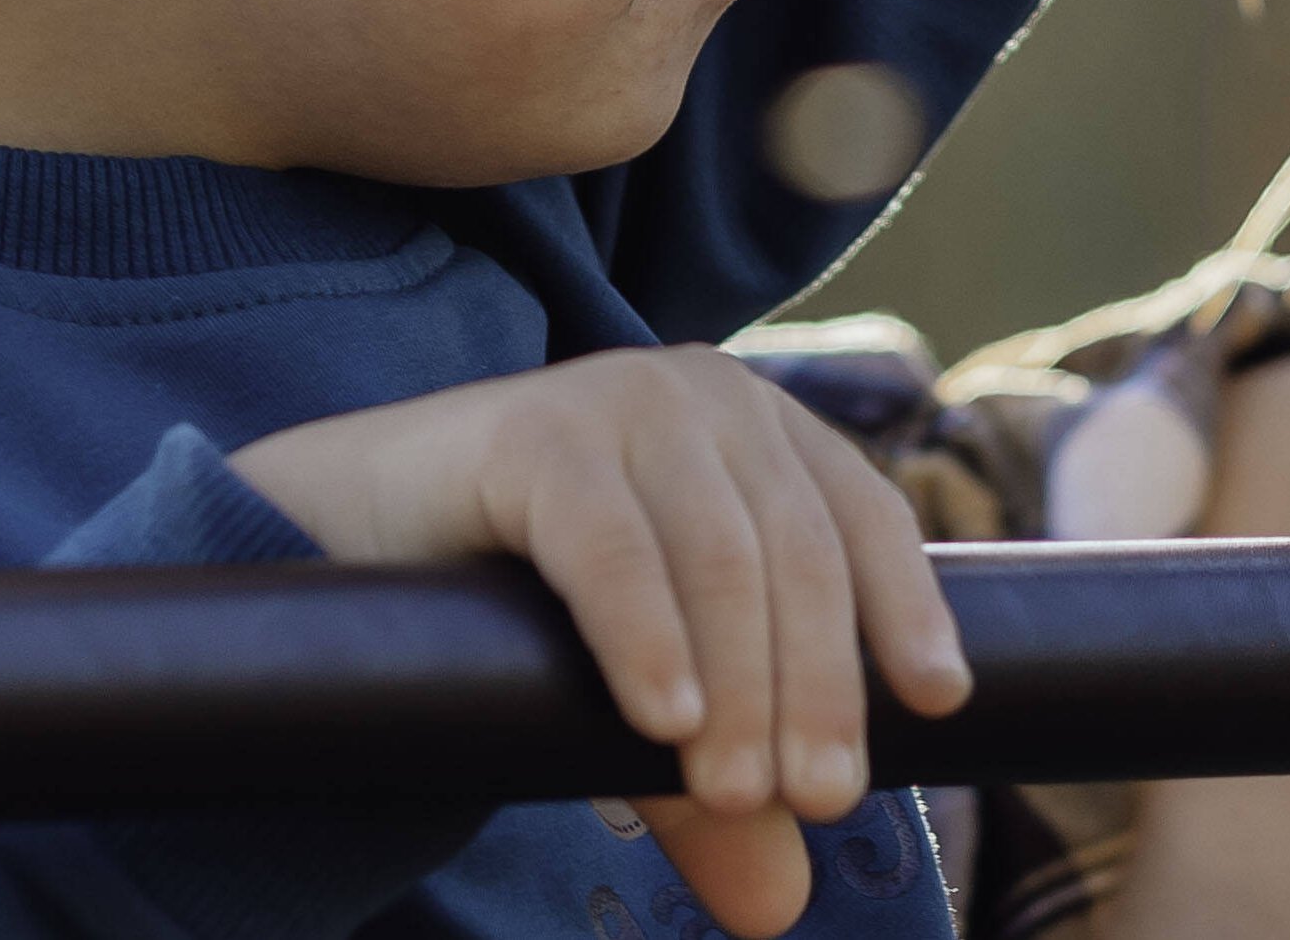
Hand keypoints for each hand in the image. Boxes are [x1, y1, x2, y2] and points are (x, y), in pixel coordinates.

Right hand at [233, 349, 969, 938]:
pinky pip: (611, 541)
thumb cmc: (522, 607)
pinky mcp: (533, 434)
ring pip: (722, 553)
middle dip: (817, 686)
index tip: (936, 707)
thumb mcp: (645, 695)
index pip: (862, 516)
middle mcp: (707, 400)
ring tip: (735, 792)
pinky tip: (662, 714)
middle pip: (800, 551)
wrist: (353, 533)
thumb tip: (777, 907)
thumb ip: (710, 788)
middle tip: (813, 802)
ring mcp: (622, 402)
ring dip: (742, 683)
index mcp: (759, 436)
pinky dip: (647, 633)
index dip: (904, 608)